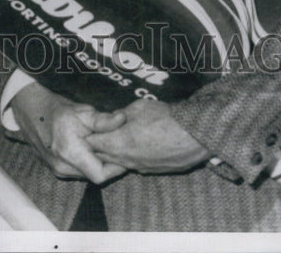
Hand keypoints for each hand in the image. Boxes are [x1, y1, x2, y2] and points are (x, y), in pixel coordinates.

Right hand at [9, 80, 126, 183]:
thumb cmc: (57, 110)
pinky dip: (85, 162)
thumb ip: (103, 120)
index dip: (115, 168)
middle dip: (107, 164)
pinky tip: (88, 148)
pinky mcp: (54, 169)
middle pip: (94, 176)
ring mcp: (57, 170)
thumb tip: (122, 119)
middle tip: (117, 148)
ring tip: (102, 146)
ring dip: (95, 163)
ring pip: (86, 174)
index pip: (100, 175)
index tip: (123, 155)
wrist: (31, 110)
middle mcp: (62, 167)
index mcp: (70, 153)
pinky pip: (76, 171)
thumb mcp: (82, 111)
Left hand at [87, 98, 209, 174]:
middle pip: (104, 157)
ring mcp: (141, 168)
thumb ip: (120, 115)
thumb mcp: (138, 107)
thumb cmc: (165, 118)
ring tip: (116, 140)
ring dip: (115, 153)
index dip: (90, 135)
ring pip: (119, 163)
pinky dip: (131, 158)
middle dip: (99, 146)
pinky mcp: (153, 172)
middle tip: (97, 135)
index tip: (87, 129)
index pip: (94, 143)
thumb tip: (113, 119)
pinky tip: (136, 147)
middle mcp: (127, 160)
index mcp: (119, 143)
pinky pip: (135, 166)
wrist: (193, 136)